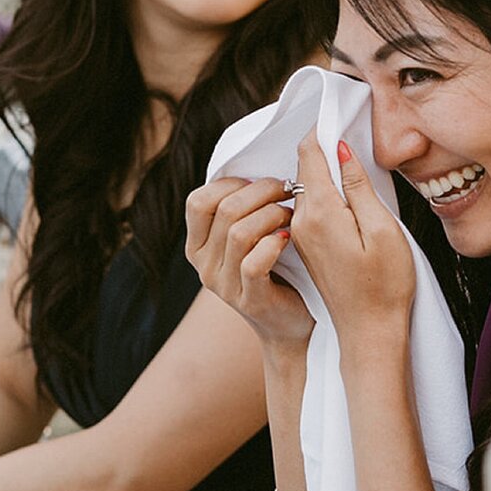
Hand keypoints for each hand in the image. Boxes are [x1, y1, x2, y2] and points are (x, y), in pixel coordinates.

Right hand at [183, 175, 312, 352]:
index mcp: (197, 244)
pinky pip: (254, 263)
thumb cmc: (277, 270)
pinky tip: (289, 240)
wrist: (290, 323)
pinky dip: (274, 244)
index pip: (198, 200)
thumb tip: (260, 167)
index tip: (262, 183)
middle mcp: (202, 265)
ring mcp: (222, 285)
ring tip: (293, 216)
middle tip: (289, 190)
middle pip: (224, 210)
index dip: (232, 183)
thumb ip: (243, 209)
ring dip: (272, 215)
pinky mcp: (248, 299)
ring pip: (239, 233)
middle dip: (262, 192)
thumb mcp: (250, 237)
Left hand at [286, 129, 415, 349]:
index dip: (322, 130)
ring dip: (323, 170)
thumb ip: (358, 187)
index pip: (308, 154)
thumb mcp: (383, 230)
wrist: (369, 333)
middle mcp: (301, 220)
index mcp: (319, 212)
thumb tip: (339, 148)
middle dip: (322, 147)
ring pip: (305, 186)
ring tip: (348, 156)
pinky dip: (323, 191)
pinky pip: (309, 206)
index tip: (337, 112)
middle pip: (304, 168)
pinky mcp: (307, 246)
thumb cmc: (386, 284)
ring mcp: (301, 235)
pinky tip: (344, 191)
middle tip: (346, 127)